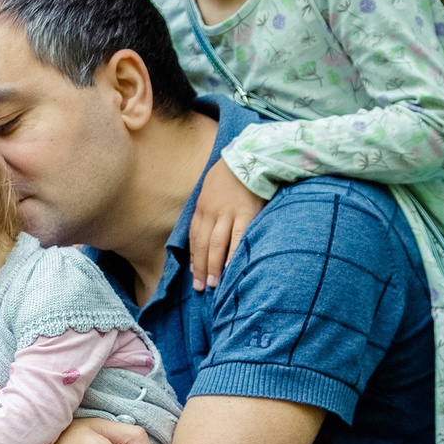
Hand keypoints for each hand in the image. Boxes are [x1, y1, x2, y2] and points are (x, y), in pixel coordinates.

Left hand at [187, 157, 265, 290]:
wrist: (249, 156)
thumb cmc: (232, 175)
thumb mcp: (212, 190)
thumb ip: (209, 210)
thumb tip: (208, 232)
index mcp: (202, 207)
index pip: (193, 237)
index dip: (193, 257)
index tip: (193, 273)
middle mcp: (211, 212)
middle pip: (202, 244)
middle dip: (200, 267)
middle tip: (201, 287)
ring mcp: (228, 213)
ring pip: (216, 244)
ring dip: (213, 266)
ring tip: (214, 283)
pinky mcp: (245, 213)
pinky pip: (237, 237)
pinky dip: (232, 254)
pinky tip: (231, 268)